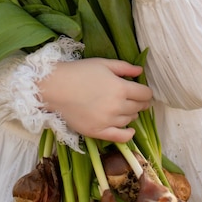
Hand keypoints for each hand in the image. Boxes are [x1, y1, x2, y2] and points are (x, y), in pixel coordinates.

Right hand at [38, 57, 152, 142]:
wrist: (56, 88)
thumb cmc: (79, 72)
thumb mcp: (102, 64)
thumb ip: (124, 67)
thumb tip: (140, 72)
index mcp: (121, 88)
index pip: (144, 93)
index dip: (146, 91)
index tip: (143, 90)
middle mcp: (118, 106)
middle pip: (138, 107)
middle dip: (140, 102)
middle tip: (136, 98)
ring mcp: (108, 121)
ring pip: (130, 120)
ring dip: (132, 114)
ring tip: (125, 108)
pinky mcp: (98, 132)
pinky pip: (120, 137)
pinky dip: (128, 134)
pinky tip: (130, 130)